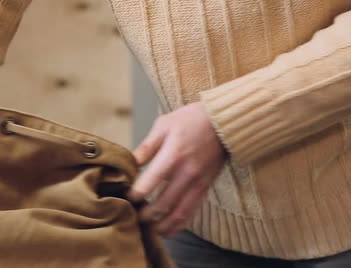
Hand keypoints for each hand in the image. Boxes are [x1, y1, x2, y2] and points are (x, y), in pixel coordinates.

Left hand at [128, 102, 225, 236]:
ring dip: (162, 226)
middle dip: (145, 215)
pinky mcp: (206, 187)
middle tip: (133, 217)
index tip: (126, 197)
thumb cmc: (191, 120)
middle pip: (163, 203)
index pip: (150, 183)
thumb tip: (130, 164)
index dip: (135, 194)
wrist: (224, 123)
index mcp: (173, 155)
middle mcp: (187, 173)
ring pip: (179, 213)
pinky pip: (192, 211)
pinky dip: (179, 224)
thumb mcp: (164, 125)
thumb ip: (146, 147)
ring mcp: (198, 183)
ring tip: (149, 230)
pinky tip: (168, 229)